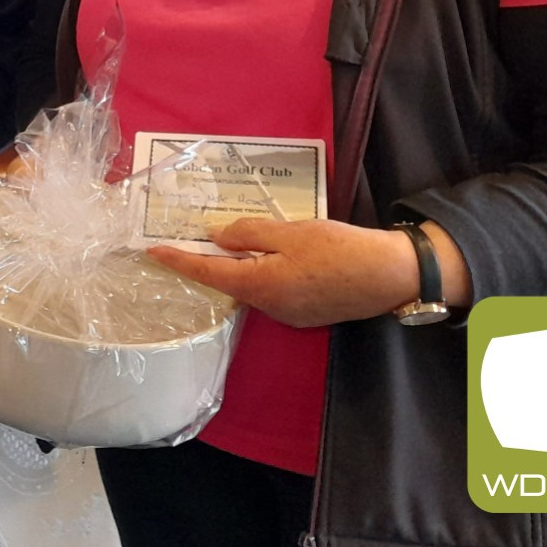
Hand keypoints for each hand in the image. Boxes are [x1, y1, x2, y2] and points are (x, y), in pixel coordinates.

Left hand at [145, 218, 464, 328]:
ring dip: (236, 266)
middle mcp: (270, 306)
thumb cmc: (341, 249)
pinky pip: (271, 290)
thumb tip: (216, 238)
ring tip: (222, 241)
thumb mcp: (291, 233)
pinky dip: (260, 272)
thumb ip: (250, 234)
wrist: (393, 275)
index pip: (208, 274)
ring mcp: (289, 313)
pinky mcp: (307, 312)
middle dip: (206, 262)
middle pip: (228, 283)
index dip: (179, 262)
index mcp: (261, 286)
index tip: (153, 252)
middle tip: (185, 238)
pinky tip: (263, 253)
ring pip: (250, 286)